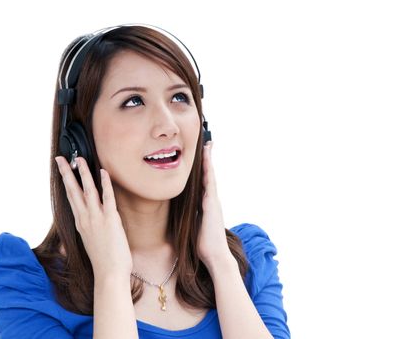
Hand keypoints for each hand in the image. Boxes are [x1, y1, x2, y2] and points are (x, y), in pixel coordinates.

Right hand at [54, 156, 132, 278]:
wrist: (109, 273)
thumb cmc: (102, 261)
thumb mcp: (89, 243)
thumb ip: (86, 231)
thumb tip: (81, 227)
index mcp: (80, 222)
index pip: (71, 197)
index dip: (66, 181)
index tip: (62, 168)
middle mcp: (85, 218)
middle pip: (73, 190)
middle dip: (67, 172)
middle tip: (61, 158)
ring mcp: (97, 218)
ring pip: (88, 190)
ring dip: (84, 173)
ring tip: (80, 158)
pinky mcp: (110, 220)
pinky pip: (107, 198)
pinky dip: (105, 184)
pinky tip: (103, 172)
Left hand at [197, 141, 234, 270]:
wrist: (216, 256)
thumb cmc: (205, 246)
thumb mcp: (195, 227)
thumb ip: (192, 218)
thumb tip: (184, 215)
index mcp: (207, 206)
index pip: (204, 183)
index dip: (203, 169)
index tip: (202, 157)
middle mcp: (212, 201)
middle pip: (209, 175)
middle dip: (208, 159)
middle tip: (208, 143)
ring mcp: (213, 201)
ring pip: (211, 176)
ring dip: (209, 160)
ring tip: (208, 145)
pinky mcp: (212, 204)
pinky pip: (210, 182)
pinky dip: (209, 170)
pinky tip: (206, 159)